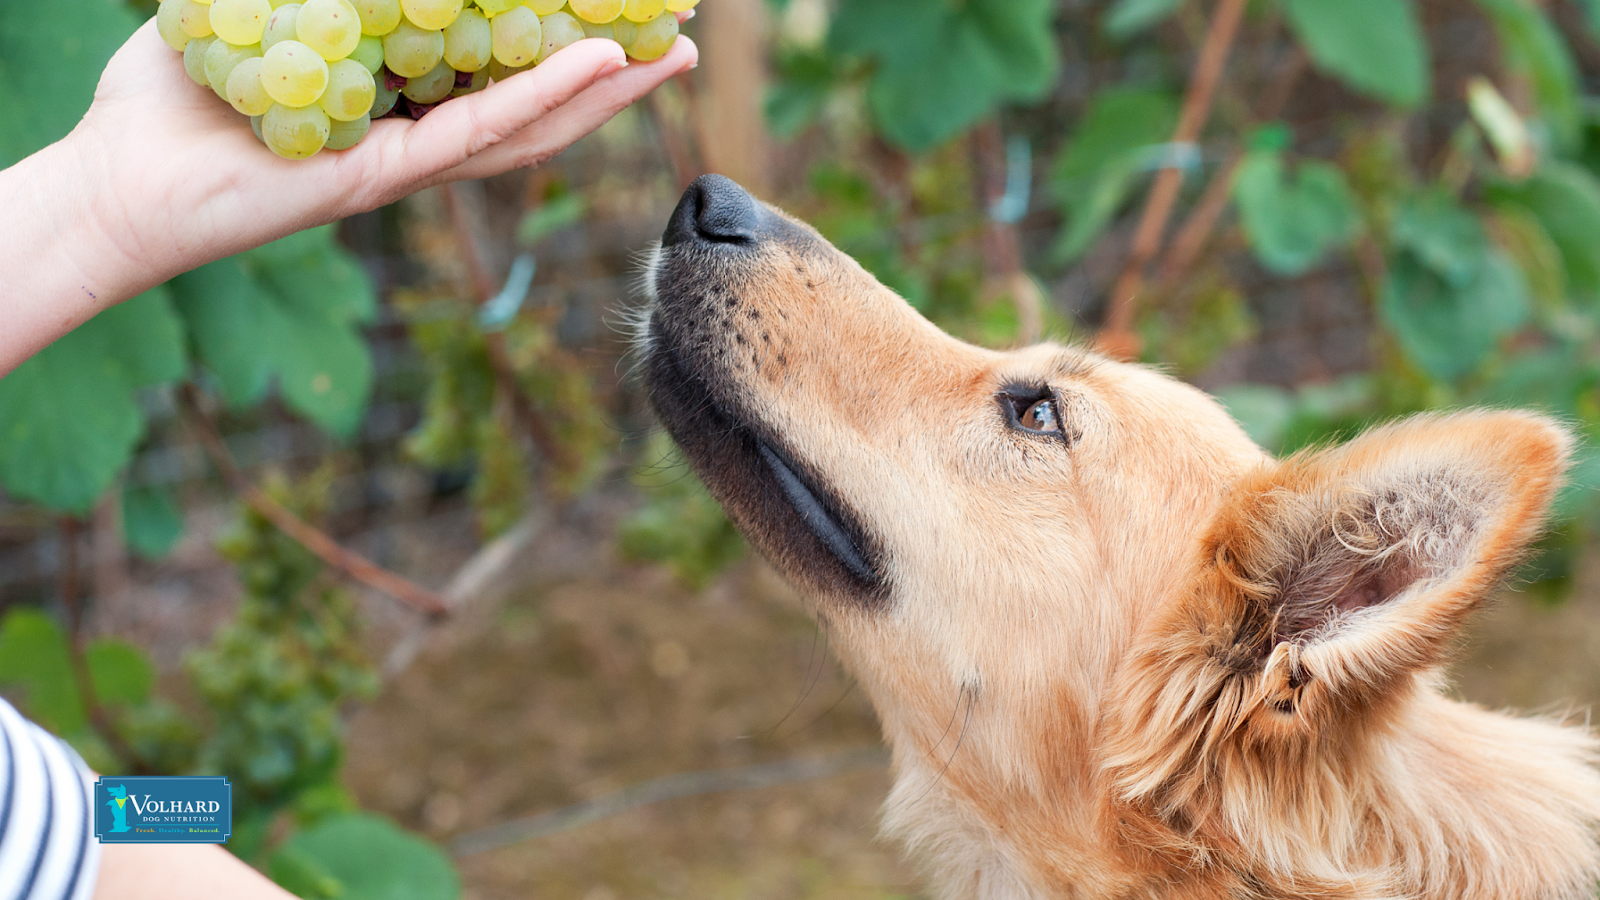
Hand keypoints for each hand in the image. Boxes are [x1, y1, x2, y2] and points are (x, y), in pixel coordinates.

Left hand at [66, 15, 697, 298]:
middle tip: (674, 38)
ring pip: (528, 126)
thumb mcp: (255, 14)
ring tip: (669, 55)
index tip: (605, 11)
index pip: (492, 72)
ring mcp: (407, 164)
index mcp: (393, 103)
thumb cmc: (170, 104)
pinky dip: (541, 95)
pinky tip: (596, 63)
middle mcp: (414, 139)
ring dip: (604, 92)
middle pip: (533, 107)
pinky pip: (478, 133)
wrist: (118, 181)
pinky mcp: (386, 178)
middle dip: (610, 76)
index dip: (555, 45)